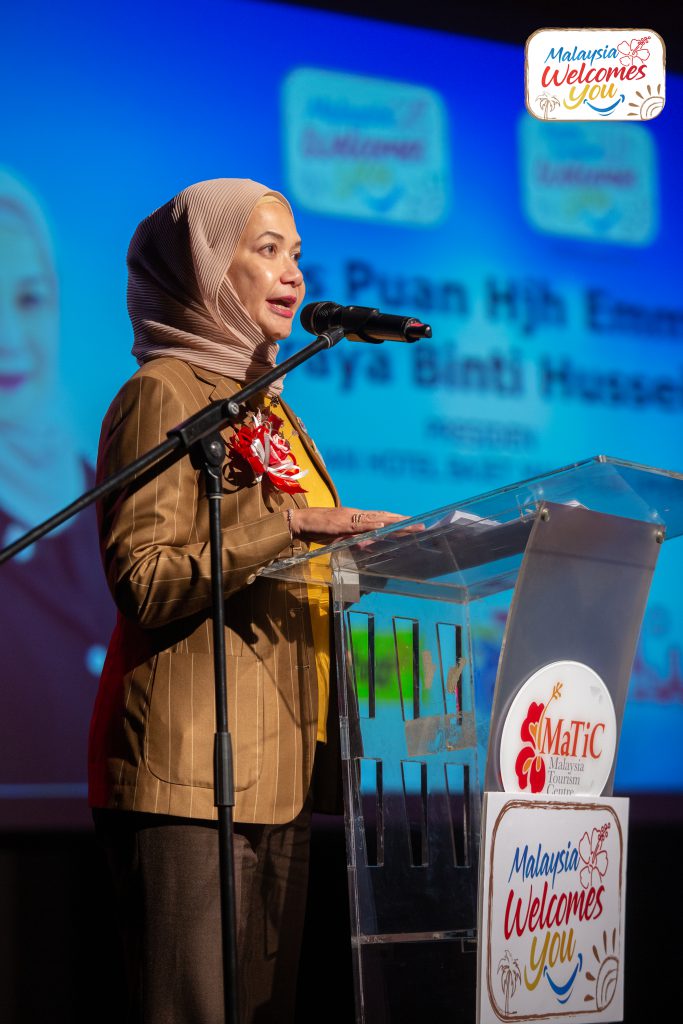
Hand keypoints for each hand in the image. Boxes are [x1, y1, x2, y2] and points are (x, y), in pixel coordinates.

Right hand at [288, 506, 413, 545]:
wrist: (300, 522)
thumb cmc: (318, 529)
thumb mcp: (340, 537)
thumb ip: (353, 539)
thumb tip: (366, 545)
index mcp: (357, 518)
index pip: (382, 519)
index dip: (397, 521)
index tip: (412, 524)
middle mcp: (357, 514)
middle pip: (385, 517)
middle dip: (403, 521)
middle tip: (421, 526)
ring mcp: (350, 517)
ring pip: (376, 519)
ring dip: (393, 522)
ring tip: (409, 524)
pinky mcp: (342, 523)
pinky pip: (359, 524)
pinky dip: (371, 524)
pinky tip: (383, 526)